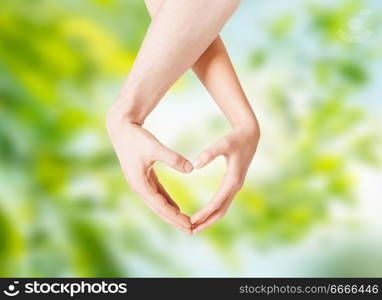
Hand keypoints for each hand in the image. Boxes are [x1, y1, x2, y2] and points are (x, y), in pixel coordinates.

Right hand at [106, 115, 193, 233]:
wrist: (121, 128)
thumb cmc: (136, 137)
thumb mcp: (155, 147)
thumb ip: (173, 158)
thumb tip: (191, 169)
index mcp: (140, 185)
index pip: (161, 206)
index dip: (176, 217)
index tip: (190, 225)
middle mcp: (139, 187)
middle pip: (160, 209)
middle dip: (175, 220)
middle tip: (192, 230)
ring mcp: (141, 183)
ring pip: (158, 203)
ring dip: (171, 213)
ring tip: (185, 222)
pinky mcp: (144, 177)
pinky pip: (158, 193)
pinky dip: (167, 201)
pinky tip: (176, 207)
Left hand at [191, 125, 259, 233]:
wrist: (250, 135)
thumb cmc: (235, 138)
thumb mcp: (222, 143)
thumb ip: (209, 153)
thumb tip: (194, 166)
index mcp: (233, 180)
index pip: (217, 202)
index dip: (204, 212)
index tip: (192, 220)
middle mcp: (235, 186)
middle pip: (221, 211)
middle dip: (206, 222)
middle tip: (190, 230)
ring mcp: (235, 186)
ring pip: (223, 208)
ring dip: (210, 219)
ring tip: (195, 226)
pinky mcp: (233, 184)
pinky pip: (223, 202)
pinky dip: (213, 211)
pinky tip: (204, 214)